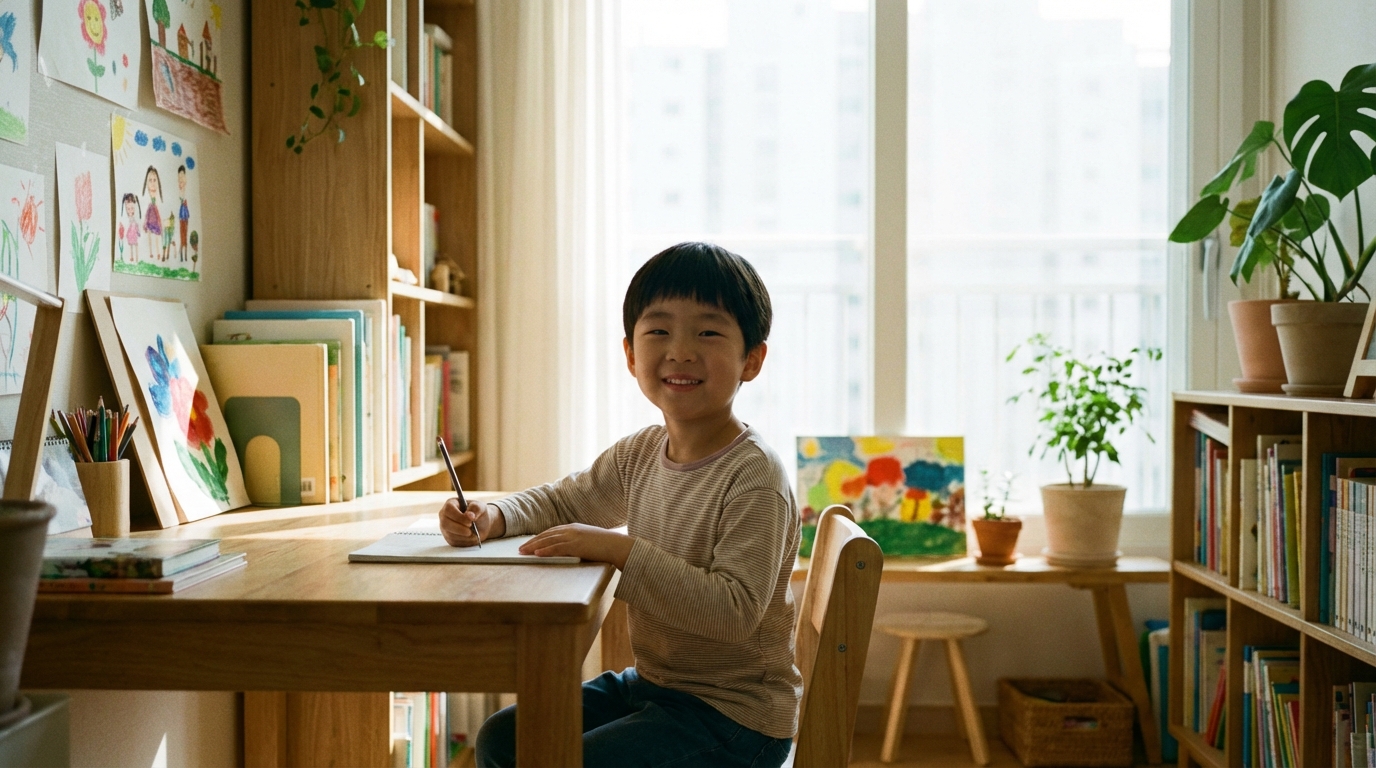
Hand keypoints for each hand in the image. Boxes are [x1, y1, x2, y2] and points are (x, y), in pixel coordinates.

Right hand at [439, 499, 504, 546]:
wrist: (481, 524)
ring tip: (474, 533)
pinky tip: (472, 537)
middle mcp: (445, 515)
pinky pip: (454, 542)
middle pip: (445, 523)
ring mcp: (445, 528)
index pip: (448, 509)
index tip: (470, 520)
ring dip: (464, 535)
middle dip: (460, 528)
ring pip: (450, 534)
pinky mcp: (449, 538)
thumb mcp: (481, 507)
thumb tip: (470, 515)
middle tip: (471, 529)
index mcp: (451, 504)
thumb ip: (476, 508)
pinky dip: (465, 541)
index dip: (459, 516)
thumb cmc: (478, 513)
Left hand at [519, 523, 633, 567]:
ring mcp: (573, 537)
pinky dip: (545, 550)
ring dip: (534, 546)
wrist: (617, 545)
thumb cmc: (605, 546)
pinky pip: (557, 548)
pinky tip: (536, 554)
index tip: (530, 543)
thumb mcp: (589, 541)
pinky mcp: (576, 545)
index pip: (552, 531)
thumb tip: (569, 550)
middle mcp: (571, 530)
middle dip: (532, 541)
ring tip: (523, 552)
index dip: (539, 537)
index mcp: (574, 527)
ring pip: (548, 540)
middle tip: (521, 548)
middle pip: (546, 534)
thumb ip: (578, 542)